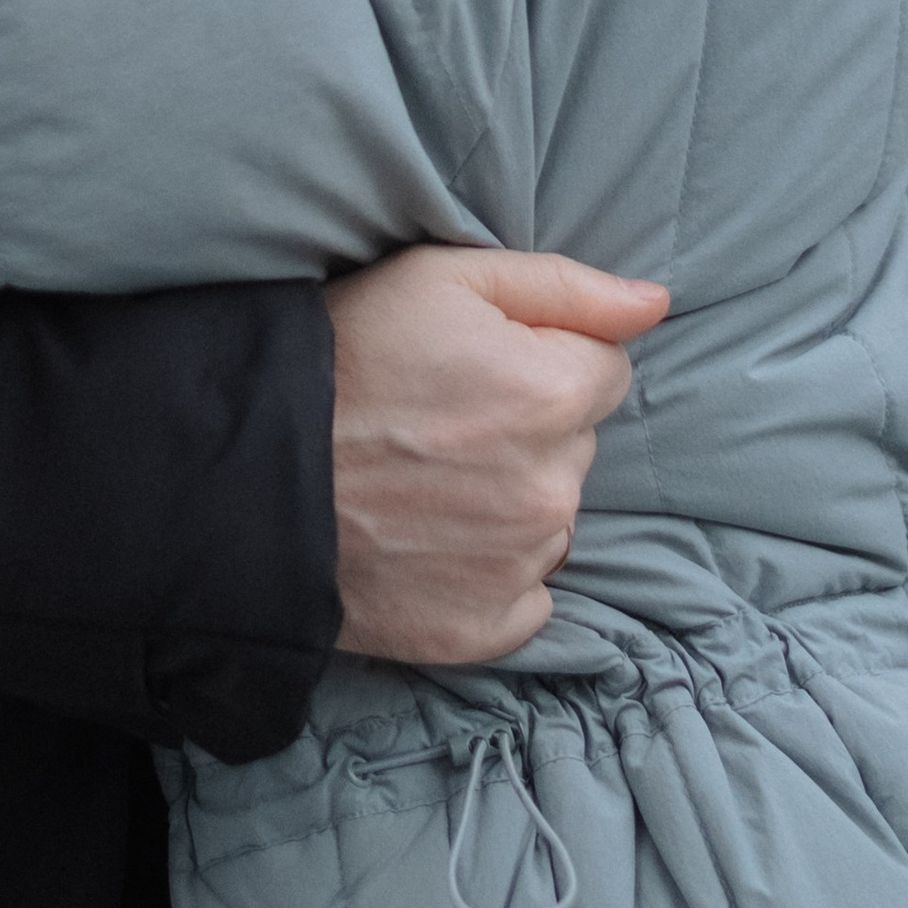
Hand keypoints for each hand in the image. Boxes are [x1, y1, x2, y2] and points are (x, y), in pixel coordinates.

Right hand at [325, 244, 666, 665]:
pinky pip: (525, 592)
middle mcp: (552, 489)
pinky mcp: (485, 629)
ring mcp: (520, 567)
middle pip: (576, 442)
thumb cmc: (345, 356)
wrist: (251, 476)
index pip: (604, 368)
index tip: (478, 363)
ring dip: (511, 497)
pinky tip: (430, 537)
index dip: (541, 356)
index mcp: (553, 396)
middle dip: (528, 425)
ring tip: (425, 477)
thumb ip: (566, 288)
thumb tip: (656, 304)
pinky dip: (489, 570)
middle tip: (441, 416)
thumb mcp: (445, 278)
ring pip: (551, 515)